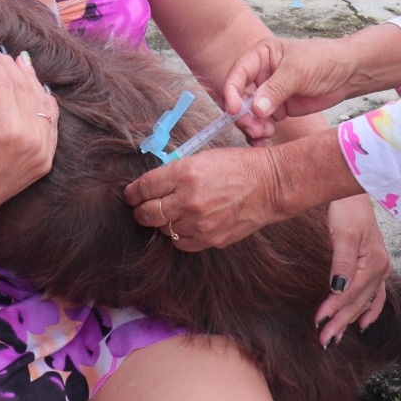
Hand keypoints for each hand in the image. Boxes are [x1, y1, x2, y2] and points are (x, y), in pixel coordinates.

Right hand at [0, 50, 59, 227]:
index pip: (2, 82)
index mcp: (4, 127)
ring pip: (40, 102)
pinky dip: (44, 102)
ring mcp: (41, 149)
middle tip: (2, 53)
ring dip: (30, 80)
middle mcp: (29, 137)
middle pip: (23, 88)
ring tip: (20, 63)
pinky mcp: (46, 159)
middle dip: (11, 67)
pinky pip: (50, 122)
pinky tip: (37, 88)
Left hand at [124, 146, 287, 250]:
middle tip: (141, 207)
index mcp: (185, 173)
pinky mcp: (210, 239)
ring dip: (163, 222)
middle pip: (148, 213)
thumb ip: (176, 172)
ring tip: (170, 213)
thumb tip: (152, 186)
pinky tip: (186, 224)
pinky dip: (179, 235)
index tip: (130, 195)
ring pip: (164, 230)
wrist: (270, 185)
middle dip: (140, 210)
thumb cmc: (238, 166)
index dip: (132, 193)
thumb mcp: (203, 157)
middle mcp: (189, 200)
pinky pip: (181, 243)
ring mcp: (199, 223)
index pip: (144, 188)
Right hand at [222, 37, 356, 140]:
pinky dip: (260, 133)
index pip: (238, 74)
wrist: (347, 74)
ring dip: (252, 126)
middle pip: (240, 98)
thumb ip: (276, 88)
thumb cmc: (323, 60)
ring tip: (264, 134)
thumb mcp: (299, 70)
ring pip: (249, 113)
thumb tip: (256, 109)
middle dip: (244, 115)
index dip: (232, 91)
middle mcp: (260, 75)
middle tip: (254, 128)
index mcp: (260, 56)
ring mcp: (267, 94)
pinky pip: (262, 123)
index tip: (234, 110)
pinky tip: (264, 140)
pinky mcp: (277, 109)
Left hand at [315, 194, 390, 345]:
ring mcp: (381, 269)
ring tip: (334, 337)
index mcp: (374, 263)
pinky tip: (362, 324)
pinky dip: (369, 311)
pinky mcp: (375, 266)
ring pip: (364, 303)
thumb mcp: (343, 234)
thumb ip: (342, 263)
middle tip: (323, 341)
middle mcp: (381, 269)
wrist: (353, 192)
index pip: (350, 294)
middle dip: (340, 322)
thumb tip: (338, 289)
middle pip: (358, 303)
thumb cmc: (347, 210)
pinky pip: (375, 296)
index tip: (317, 322)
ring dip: (349, 320)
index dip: (334, 309)